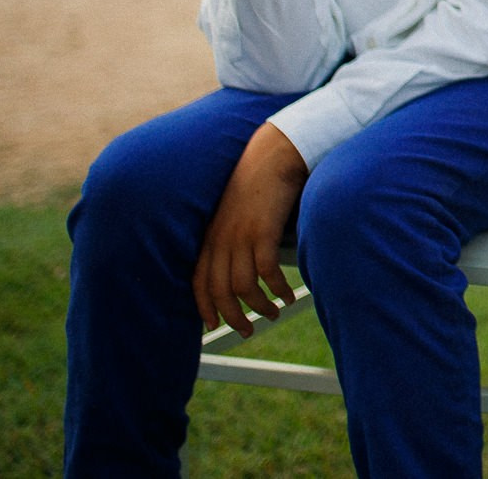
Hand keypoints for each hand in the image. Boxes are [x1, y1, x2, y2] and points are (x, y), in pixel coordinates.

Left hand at [193, 123, 308, 337]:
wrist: (272, 155)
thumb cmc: (258, 182)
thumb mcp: (235, 212)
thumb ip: (231, 235)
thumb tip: (240, 262)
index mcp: (210, 237)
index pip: (199, 282)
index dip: (204, 307)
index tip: (213, 326)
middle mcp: (221, 240)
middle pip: (219, 292)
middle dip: (233, 317)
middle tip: (249, 331)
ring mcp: (241, 236)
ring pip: (242, 287)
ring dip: (259, 306)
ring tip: (274, 313)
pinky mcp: (262, 231)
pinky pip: (266, 272)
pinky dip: (277, 289)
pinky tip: (288, 294)